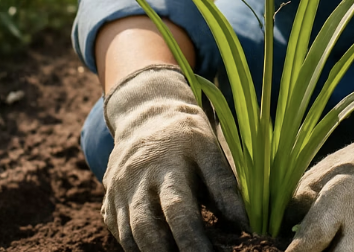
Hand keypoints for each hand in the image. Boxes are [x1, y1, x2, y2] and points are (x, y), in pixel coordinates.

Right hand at [102, 64, 248, 251]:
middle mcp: (141, 176)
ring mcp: (121, 189)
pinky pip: (120, 234)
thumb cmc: (188, 137)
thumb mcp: (210, 149)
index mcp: (171, 161)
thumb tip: (244, 226)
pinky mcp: (109, 201)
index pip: (180, 208)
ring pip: (132, 234)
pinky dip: (138, 249)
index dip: (195, 239)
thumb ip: (224, 187)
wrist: (145, 115)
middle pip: (149, 226)